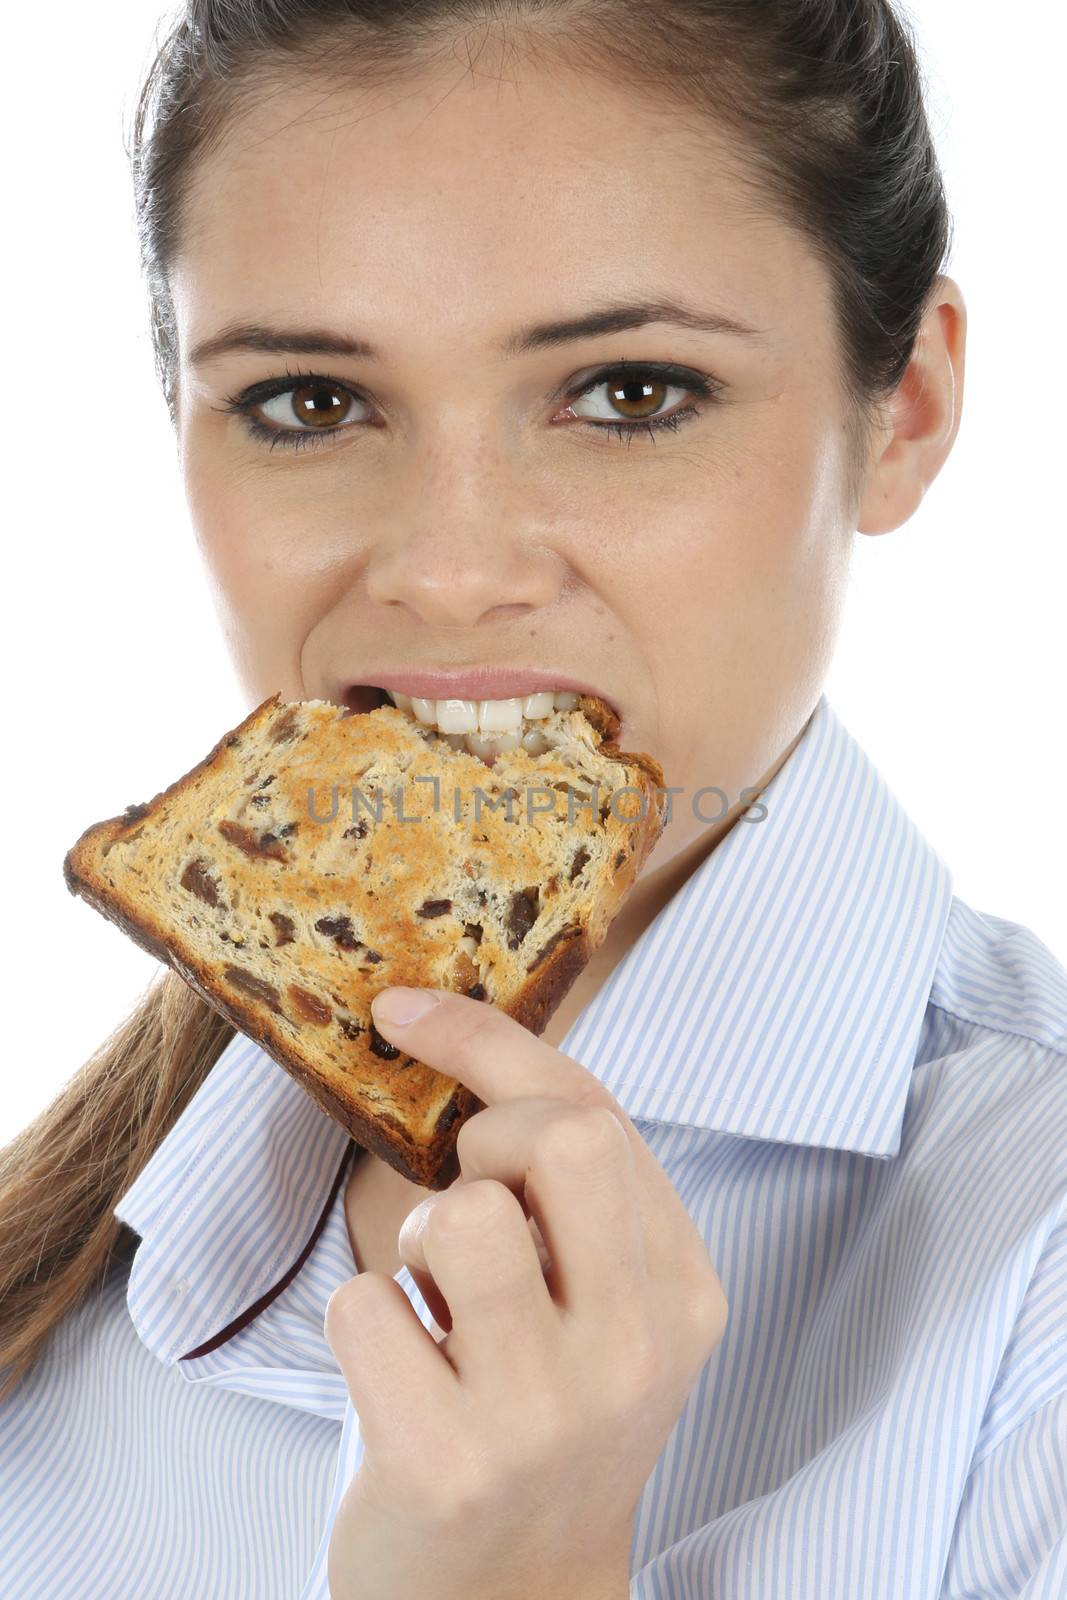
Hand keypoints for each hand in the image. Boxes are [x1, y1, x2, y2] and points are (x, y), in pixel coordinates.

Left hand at [323, 986, 728, 1599]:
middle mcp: (638, 1349)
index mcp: (684, 1291)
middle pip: (558, 1139)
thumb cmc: (539, 1420)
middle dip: (481, 1139)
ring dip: (417, 1240)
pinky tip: (402, 1378)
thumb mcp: (596, 1305)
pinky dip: (363, 1322)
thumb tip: (443, 1030)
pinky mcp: (449, 1462)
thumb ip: (567, 1191)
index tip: (405, 1011)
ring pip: (458, 1217)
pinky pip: (365, 1306)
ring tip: (436, 1302)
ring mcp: (548, 1411)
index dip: (490, 1042)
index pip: (598, 1112)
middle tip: (465, 1199)